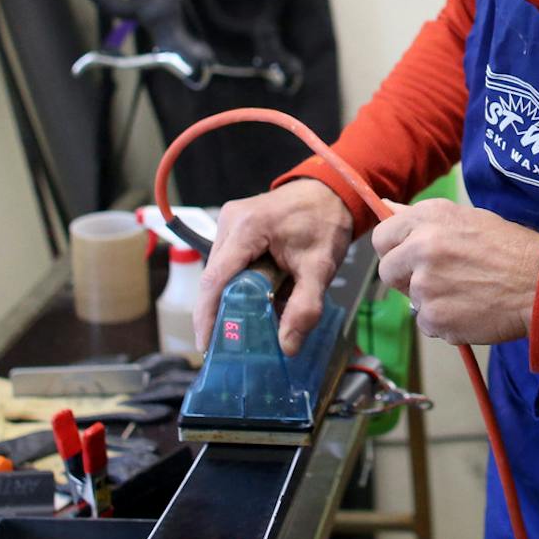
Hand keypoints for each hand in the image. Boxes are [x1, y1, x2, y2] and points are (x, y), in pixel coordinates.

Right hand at [196, 178, 355, 355]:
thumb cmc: (325, 223)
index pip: (215, 279)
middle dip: (222, 313)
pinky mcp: (233, 228)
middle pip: (215, 279)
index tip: (207, 345)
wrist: (331, 191)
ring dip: (234, 299)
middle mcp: (229, 222)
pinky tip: (258, 300)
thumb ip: (304, 308)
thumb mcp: (321, 267)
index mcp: (247, 228)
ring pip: (221, 274)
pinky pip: (230, 265)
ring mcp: (228, 223)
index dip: (207, 316)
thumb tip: (286, 346)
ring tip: (251, 325)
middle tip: (232, 347)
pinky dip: (241, 285)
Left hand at [371, 199, 538, 346]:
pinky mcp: (434, 316)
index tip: (408, 259)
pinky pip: (428, 323)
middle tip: (440, 281)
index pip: (382, 237)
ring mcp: (425, 284)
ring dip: (433, 302)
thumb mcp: (468, 218)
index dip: (394, 251)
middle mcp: (421, 247)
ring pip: (411, 300)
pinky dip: (445, 322)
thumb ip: (423, 218)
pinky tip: (471, 310)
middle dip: (406, 279)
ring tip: (467, 294)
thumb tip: (386, 207)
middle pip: (388, 272)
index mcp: (428, 218)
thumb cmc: (513, 248)